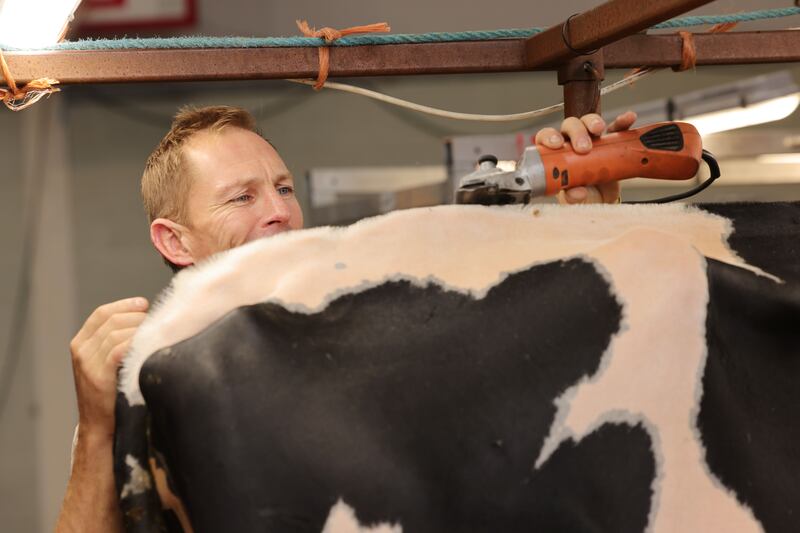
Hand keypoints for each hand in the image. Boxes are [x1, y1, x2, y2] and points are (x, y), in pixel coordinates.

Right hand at [69, 297, 148, 438]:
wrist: (100, 425)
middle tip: (154, 324)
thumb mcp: (106, 361)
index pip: (102, 313)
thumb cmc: (111, 391)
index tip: (144, 304)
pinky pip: (118, 351)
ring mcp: (87, 364)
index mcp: (80, 343)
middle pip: (113, 321)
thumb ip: (115, 340)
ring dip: (139, 331)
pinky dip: (135, 345)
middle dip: (137, 318)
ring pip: (117, 334)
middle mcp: (81, 351)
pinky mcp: (98, 377)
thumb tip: (145, 317)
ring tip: (153, 337)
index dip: (125, 305)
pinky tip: (146, 348)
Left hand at [534, 111, 637, 203]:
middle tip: (584, 147)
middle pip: (569, 126)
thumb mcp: (576, 200)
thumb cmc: (583, 196)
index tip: (556, 144)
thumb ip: (573, 197)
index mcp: (556, 155)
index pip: (546, 138)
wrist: (604, 200)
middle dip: (576, 132)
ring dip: (593, 122)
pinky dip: (621, 122)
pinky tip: (628, 119)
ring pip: (588, 122)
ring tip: (599, 129)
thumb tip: (576, 193)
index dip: (549, 136)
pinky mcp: (610, 142)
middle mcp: (571, 144)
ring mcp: (592, 141)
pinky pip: (615, 128)